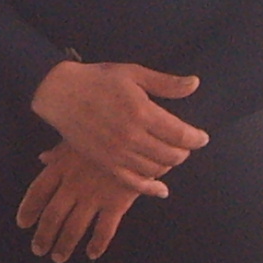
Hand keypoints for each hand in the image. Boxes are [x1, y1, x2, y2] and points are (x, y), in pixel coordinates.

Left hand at [17, 143, 156, 262]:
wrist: (139, 135)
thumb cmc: (106, 134)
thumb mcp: (79, 138)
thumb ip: (59, 153)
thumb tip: (42, 158)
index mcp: (61, 167)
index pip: (37, 192)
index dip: (28, 210)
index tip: (23, 224)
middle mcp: (73, 184)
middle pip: (52, 216)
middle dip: (44, 236)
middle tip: (39, 250)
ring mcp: (94, 196)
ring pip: (74, 228)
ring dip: (64, 245)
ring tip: (58, 257)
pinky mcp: (116, 204)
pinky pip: (104, 230)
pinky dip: (97, 244)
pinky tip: (92, 254)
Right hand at [30, 60, 206, 178]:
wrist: (60, 93)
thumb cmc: (98, 79)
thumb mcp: (134, 74)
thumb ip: (166, 84)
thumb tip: (194, 84)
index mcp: (142, 112)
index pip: (181, 134)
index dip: (196, 138)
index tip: (202, 137)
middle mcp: (132, 136)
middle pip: (172, 155)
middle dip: (184, 152)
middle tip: (185, 145)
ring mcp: (118, 152)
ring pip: (156, 169)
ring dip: (168, 166)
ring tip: (170, 156)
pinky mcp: (105, 163)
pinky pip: (133, 182)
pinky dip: (151, 188)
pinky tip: (161, 189)